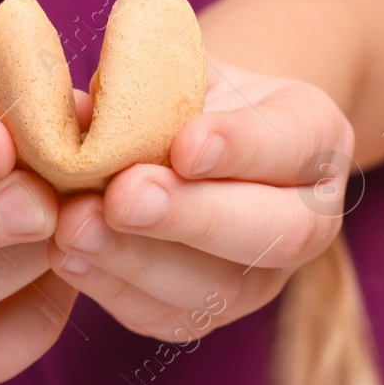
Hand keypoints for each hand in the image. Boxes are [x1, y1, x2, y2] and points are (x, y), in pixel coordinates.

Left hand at [45, 58, 355, 342]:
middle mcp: (310, 215)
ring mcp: (266, 276)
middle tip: (123, 196)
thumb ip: (144, 85)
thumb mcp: (180, 68)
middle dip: (192, 217)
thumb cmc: (188, 93)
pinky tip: (67, 255)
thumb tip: (77, 111)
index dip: (240, 148)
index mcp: (316, 134)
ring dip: (139, 260)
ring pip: (220, 288)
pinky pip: (168, 317)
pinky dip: (112, 287)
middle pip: (276, 232)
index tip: (185, 144)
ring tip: (76, 225)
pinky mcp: (210, 313)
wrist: (194, 139)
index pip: (292, 143)